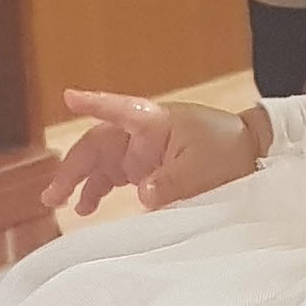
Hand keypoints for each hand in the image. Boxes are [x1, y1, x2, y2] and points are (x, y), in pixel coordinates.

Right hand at [43, 89, 262, 215]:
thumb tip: (141, 195)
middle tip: (52, 195)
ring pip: (101, 163)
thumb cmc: (229, 151)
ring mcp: (143, 151)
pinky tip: (86, 206)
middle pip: (99, 145)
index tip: (69, 98)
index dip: (94, 104)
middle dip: (73, 167)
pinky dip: (99, 189)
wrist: (253, 155)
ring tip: (60, 203)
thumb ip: (171, 182)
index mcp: (155, 123)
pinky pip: (115, 177)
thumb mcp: (202, 169)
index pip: (119, 110)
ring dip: (80, 180)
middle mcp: (143, 134)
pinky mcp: (148, 167)